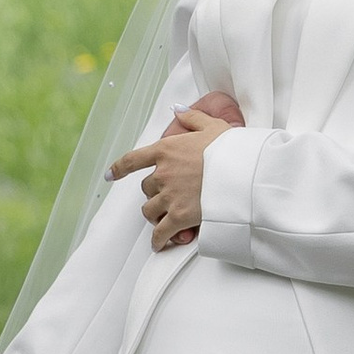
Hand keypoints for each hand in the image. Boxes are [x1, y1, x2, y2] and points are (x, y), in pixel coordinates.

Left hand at [109, 100, 240, 248]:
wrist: (243, 173)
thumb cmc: (231, 150)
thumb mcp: (213, 126)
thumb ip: (192, 117)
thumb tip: (178, 109)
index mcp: (167, 150)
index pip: (133, 160)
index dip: (119, 169)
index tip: (111, 174)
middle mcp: (163, 173)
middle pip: (146, 188)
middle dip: (154, 193)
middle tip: (166, 197)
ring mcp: (170, 196)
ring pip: (149, 210)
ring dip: (154, 214)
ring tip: (163, 219)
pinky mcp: (179, 216)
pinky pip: (160, 232)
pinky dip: (158, 240)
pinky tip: (158, 244)